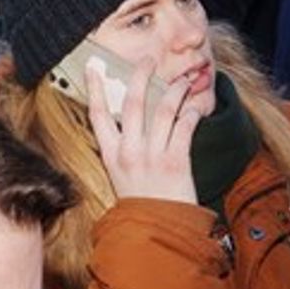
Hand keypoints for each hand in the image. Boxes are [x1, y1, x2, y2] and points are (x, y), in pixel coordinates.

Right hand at [84, 52, 204, 203]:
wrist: (157, 229)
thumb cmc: (140, 204)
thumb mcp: (120, 176)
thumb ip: (121, 150)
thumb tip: (126, 123)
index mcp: (111, 154)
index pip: (98, 114)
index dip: (96, 89)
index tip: (94, 68)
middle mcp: (129, 151)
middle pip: (133, 104)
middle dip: (141, 76)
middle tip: (147, 59)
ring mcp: (153, 155)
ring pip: (163, 110)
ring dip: (174, 90)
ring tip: (182, 79)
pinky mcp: (176, 161)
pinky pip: (185, 127)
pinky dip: (191, 112)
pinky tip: (195, 104)